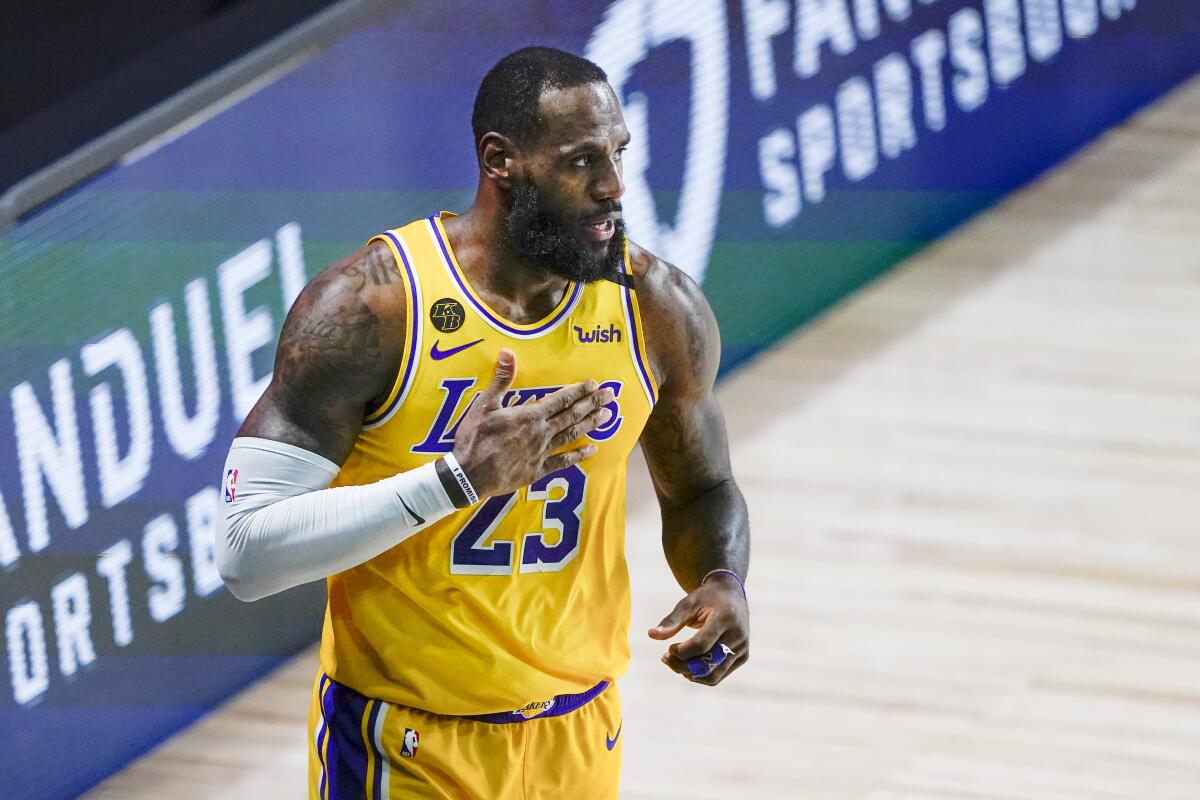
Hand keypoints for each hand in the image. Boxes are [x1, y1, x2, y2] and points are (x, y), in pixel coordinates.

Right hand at [452, 349, 613, 497]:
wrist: (469, 475)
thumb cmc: (475, 438)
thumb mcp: (484, 405)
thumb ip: (501, 379)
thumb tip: (509, 352)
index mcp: (530, 415)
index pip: (560, 399)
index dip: (579, 391)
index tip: (594, 384)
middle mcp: (541, 432)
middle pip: (572, 415)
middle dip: (592, 404)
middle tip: (611, 396)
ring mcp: (541, 452)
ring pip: (571, 435)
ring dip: (590, 424)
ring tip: (607, 416)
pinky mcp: (537, 470)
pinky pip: (562, 462)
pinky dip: (578, 456)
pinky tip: (592, 450)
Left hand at [648, 573, 748, 685]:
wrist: (731, 594)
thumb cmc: (706, 598)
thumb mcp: (687, 603)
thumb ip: (671, 621)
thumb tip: (651, 634)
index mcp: (725, 618)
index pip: (701, 645)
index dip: (681, 652)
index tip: (669, 647)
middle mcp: (737, 635)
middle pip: (707, 664)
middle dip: (682, 666)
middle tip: (666, 658)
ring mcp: (742, 648)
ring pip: (713, 676)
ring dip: (690, 674)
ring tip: (674, 662)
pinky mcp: (742, 657)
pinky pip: (719, 675)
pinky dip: (700, 675)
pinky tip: (687, 664)